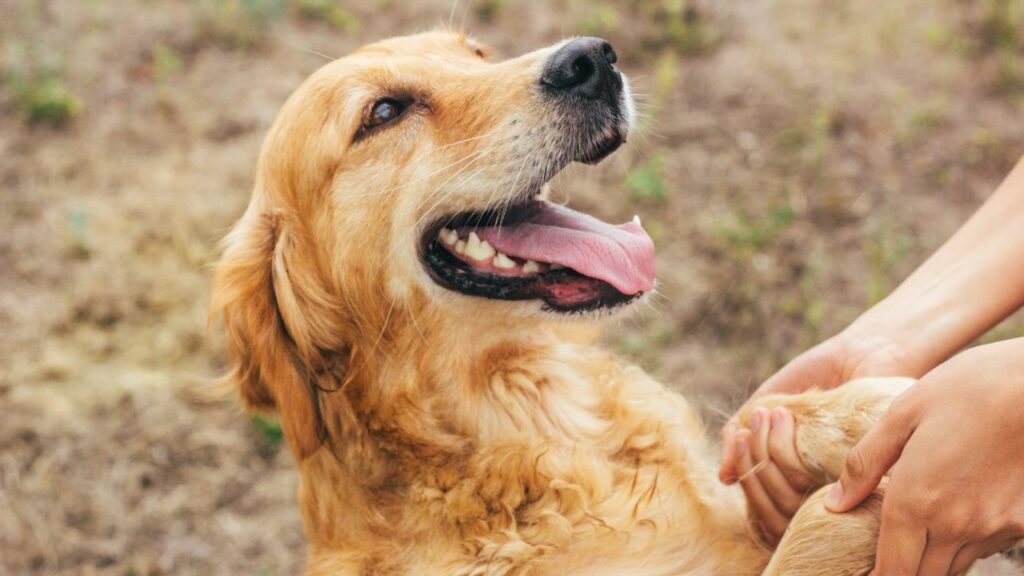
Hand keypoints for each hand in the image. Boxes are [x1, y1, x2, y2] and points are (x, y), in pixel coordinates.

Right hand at [719, 330, 921, 543]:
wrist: (859, 352)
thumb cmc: (815, 378)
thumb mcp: (767, 406)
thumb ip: (743, 441)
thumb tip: (723, 477)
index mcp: (797, 482)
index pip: (760, 503)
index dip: (744, 472)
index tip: (742, 433)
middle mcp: (818, 493)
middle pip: (767, 504)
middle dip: (751, 458)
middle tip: (757, 416)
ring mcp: (836, 488)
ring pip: (783, 497)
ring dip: (766, 450)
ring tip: (773, 412)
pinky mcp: (854, 477)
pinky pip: (801, 482)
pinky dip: (781, 449)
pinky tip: (783, 415)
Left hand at [825, 338, 1023, 574]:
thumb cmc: (970, 387)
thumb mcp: (904, 413)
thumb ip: (865, 463)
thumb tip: (834, 504)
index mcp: (916, 500)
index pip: (891, 572)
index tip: (861, 573)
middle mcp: (956, 525)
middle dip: (900, 571)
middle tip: (885, 552)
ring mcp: (994, 527)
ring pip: (954, 565)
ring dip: (932, 558)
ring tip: (916, 530)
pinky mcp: (1022, 522)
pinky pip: (985, 546)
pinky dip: (966, 541)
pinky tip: (956, 509)